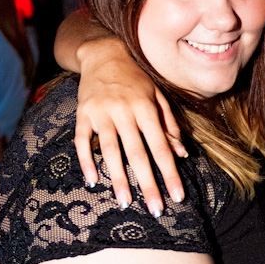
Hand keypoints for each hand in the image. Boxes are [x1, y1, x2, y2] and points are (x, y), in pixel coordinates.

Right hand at [73, 37, 185, 213]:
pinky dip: (87, 162)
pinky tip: (94, 181)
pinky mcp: (82, 114)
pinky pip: (83, 142)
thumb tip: (182, 154)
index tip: (178, 197)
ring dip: (118, 179)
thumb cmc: (137, 79)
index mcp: (146, 108)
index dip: (170, 173)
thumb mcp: (158, 96)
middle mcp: (124, 111)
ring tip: (126, 203)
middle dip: (148, 184)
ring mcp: (101, 113)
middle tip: (156, 210)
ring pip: (111, 151)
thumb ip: (170, 125)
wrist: (103, 53)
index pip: (161, 148)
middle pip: (138, 154)